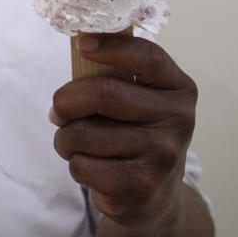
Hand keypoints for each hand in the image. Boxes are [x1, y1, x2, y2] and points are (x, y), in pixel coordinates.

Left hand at [50, 33, 196, 230]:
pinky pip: (81, 165)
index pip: (147, 57)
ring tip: (78, 143)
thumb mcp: (141, 99)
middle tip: (58, 110)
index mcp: (179, 89)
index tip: (82, 43)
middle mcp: (178, 121)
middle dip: (66, 100)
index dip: (111, 46)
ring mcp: (161, 156)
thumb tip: (78, 46)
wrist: (157, 195)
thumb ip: (117, 73)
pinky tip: (93, 167)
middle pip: (104, 93)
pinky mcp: (139, 187)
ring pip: (83, 134)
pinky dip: (75, 164)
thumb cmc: (137, 134)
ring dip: (65, 138)